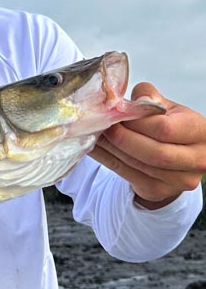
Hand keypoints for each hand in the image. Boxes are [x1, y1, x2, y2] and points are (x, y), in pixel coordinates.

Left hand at [90, 82, 205, 207]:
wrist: (177, 158)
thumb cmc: (172, 126)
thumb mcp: (167, 108)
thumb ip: (150, 98)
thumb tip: (129, 100)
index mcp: (200, 132)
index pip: (165, 129)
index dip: (137, 122)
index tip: (117, 112)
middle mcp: (197, 159)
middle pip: (154, 153)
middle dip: (123, 138)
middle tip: (103, 125)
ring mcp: (179, 180)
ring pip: (138, 165)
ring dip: (111, 148)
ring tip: (94, 133)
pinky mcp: (158, 191)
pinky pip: (127, 175)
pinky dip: (107, 159)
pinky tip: (94, 147)